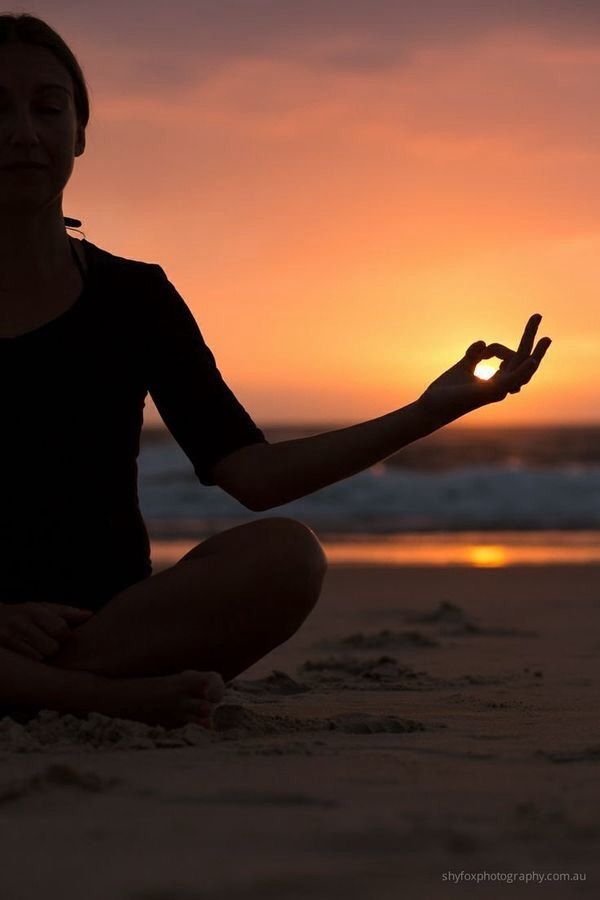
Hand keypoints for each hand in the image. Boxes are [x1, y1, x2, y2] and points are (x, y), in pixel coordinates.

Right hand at [0, 602, 93, 661]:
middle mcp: (20, 624)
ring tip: (37, 647)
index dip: (64, 635)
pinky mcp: (6, 652)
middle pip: (52, 647)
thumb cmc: (24, 614)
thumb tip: (89, 615)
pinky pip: (29, 664)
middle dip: (53, 647)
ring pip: (41, 658)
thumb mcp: (42, 608)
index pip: (60, 629)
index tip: (61, 634)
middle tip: (48, 642)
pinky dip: (33, 661)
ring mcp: (10, 639)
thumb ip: (66, 612)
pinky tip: (29, 654)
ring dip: (43, 656)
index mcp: (33, 611)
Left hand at [417, 313, 551, 423]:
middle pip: (522, 359)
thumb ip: (474, 355)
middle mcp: (501, 387)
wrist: (432, 408)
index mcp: (496, 382)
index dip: (496, 349)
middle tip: (537, 315)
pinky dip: (522, 371)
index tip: (480, 350)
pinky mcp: (491, 392)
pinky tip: (530, 360)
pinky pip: (512, 380)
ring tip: (546, 338)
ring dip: (537, 353)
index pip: (510, 359)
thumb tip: (483, 342)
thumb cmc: (446, 392)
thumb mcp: (462, 367)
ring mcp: (498, 390)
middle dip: (530, 339)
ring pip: (523, 369)